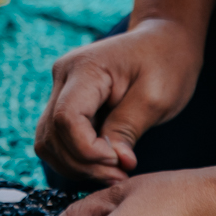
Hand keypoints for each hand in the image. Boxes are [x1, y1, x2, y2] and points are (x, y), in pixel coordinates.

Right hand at [38, 19, 201, 184]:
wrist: (165, 40)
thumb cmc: (166, 62)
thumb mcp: (156, 97)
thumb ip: (128, 128)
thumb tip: (115, 163)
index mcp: (86, 67)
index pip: (67, 119)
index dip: (87, 150)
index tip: (120, 162)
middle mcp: (64, 75)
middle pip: (52, 134)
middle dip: (83, 163)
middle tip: (120, 175)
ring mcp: (61, 87)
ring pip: (48, 141)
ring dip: (77, 165)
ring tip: (114, 172)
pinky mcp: (65, 101)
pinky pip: (58, 138)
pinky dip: (77, 157)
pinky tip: (106, 163)